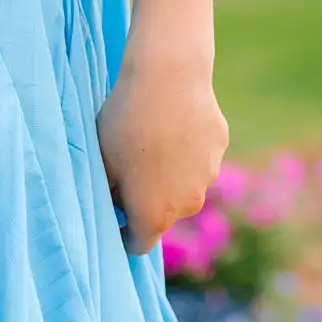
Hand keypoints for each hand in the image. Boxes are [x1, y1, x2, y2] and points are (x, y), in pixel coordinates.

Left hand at [96, 28, 228, 254]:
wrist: (168, 78)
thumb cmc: (125, 124)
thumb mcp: (102, 163)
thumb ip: (108, 194)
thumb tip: (115, 202)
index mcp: (155, 216)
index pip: (139, 244)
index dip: (123, 236)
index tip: (113, 220)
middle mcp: (187, 205)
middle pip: (163, 214)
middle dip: (146, 201)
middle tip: (126, 171)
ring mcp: (208, 175)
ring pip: (183, 184)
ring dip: (168, 175)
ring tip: (149, 141)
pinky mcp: (219, 146)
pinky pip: (198, 156)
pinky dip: (185, 149)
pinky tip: (171, 122)